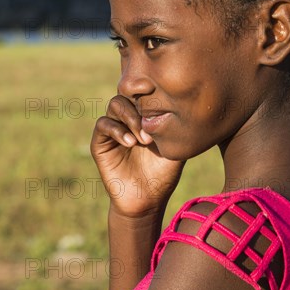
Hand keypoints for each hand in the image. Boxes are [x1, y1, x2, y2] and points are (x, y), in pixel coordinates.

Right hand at [91, 95, 185, 217]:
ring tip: (143, 138)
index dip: (150, 90)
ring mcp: (113, 129)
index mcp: (144, 116)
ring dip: (129, 117)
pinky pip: (103, 125)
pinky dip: (116, 130)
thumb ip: (177, 125)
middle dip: (141, 106)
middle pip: (128, 93)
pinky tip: (130, 143)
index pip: (144, 92)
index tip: (162, 97)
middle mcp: (127, 119)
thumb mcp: (175, 146)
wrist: (147, 199)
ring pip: (115, 104)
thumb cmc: (163, 173)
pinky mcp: (99, 143)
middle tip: (152, 128)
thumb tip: (189, 104)